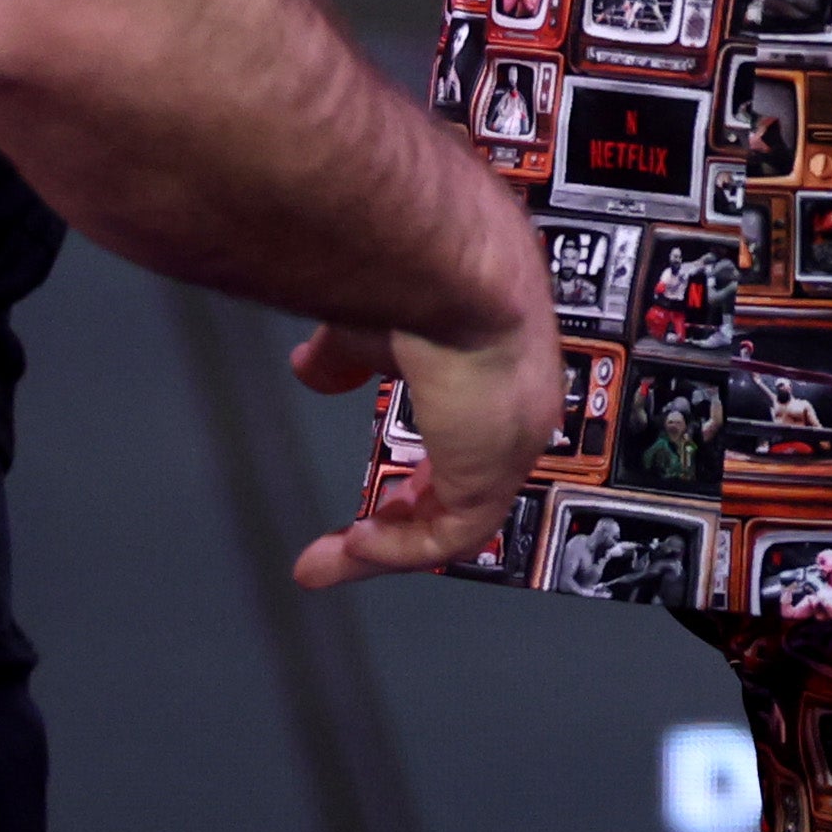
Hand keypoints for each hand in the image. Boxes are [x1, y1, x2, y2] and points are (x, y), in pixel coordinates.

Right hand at [291, 297, 557, 587]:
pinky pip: (448, 536)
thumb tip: (313, 371)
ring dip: (392, 544)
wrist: (452, 272)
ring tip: (336, 559)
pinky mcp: (492, 476)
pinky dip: (398, 549)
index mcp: (499, 368)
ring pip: (458, 516)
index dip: (421, 466)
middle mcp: (518, 407)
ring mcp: (511, 444)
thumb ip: (346, 354)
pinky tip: (356, 546)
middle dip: (404, 515)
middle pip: (467, 482)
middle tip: (353, 540)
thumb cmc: (422, 276)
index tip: (380, 487)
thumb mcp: (372, 325)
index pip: (468, 432)